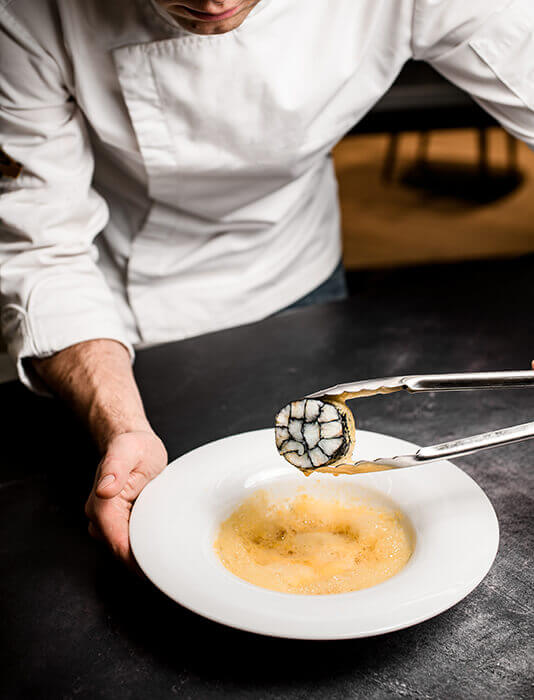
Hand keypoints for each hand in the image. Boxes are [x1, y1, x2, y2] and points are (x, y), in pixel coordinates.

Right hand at [85, 430, 167, 568]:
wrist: (132, 443)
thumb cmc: (133, 447)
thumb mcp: (128, 449)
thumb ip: (115, 467)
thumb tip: (104, 488)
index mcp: (102, 507)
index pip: (119, 546)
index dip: (139, 562)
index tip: (163, 569)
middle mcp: (100, 519)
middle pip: (123, 553)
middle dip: (145, 563)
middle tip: (175, 566)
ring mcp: (108, 523)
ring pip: (127, 551)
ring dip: (147, 556)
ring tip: (173, 557)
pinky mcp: (118, 523)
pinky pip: (132, 542)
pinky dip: (147, 546)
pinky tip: (164, 544)